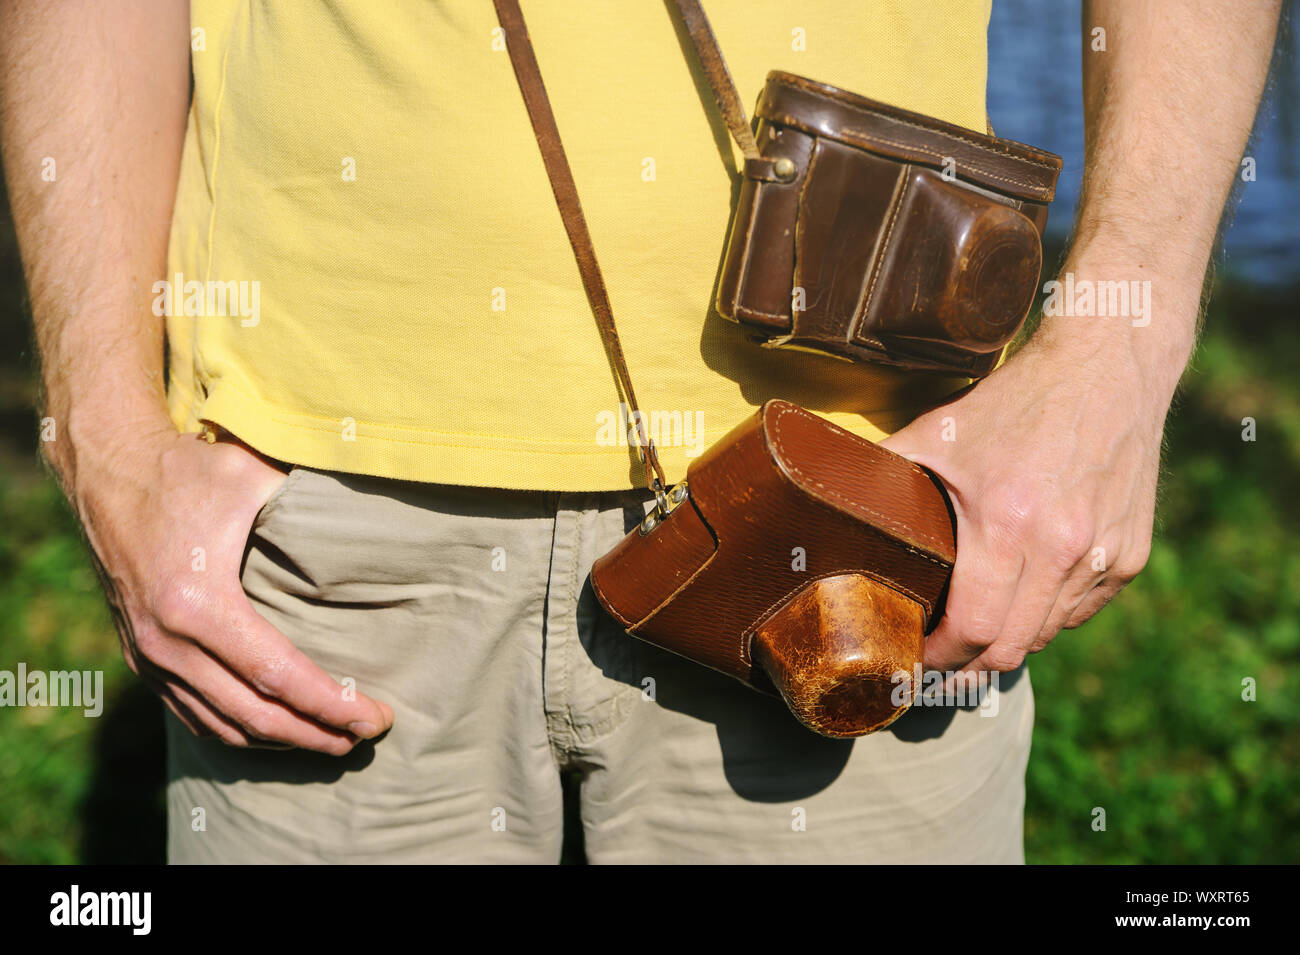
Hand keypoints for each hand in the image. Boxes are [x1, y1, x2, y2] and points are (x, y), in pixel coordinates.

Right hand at [64, 420, 394, 752]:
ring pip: (222, 724)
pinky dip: (239, 730)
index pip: (280, 677)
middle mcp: (168, 642)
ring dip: (281, 740)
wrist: (106, 468)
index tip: (376, 717)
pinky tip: (276, 729)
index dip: (332, 704)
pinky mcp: (140, 655)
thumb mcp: (251, 476)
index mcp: (199, 605)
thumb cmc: (186, 469)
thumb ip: (308, 504)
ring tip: (332, 738)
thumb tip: (369, 520)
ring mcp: (148, 654)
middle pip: (255, 715)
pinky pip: (192, 713)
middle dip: (317, 734)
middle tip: (365, 736)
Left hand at [879, 333, 1170, 674]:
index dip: (938, 657)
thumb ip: (884, 469)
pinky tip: (1019, 603)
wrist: (1108, 368)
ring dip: (1007, 644)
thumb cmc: (1015, 400)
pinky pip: (1080, 611)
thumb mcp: (939, 429)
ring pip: (1046, 634)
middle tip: (937, 667)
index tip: (913, 660)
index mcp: (1008, 523)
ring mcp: (1104, 555)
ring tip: (973, 640)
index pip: (974, 629)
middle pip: (1010, 649)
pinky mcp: (1131, 555)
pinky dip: (1047, 617)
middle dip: (967, 668)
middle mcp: (1063, 547)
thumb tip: (825, 492)